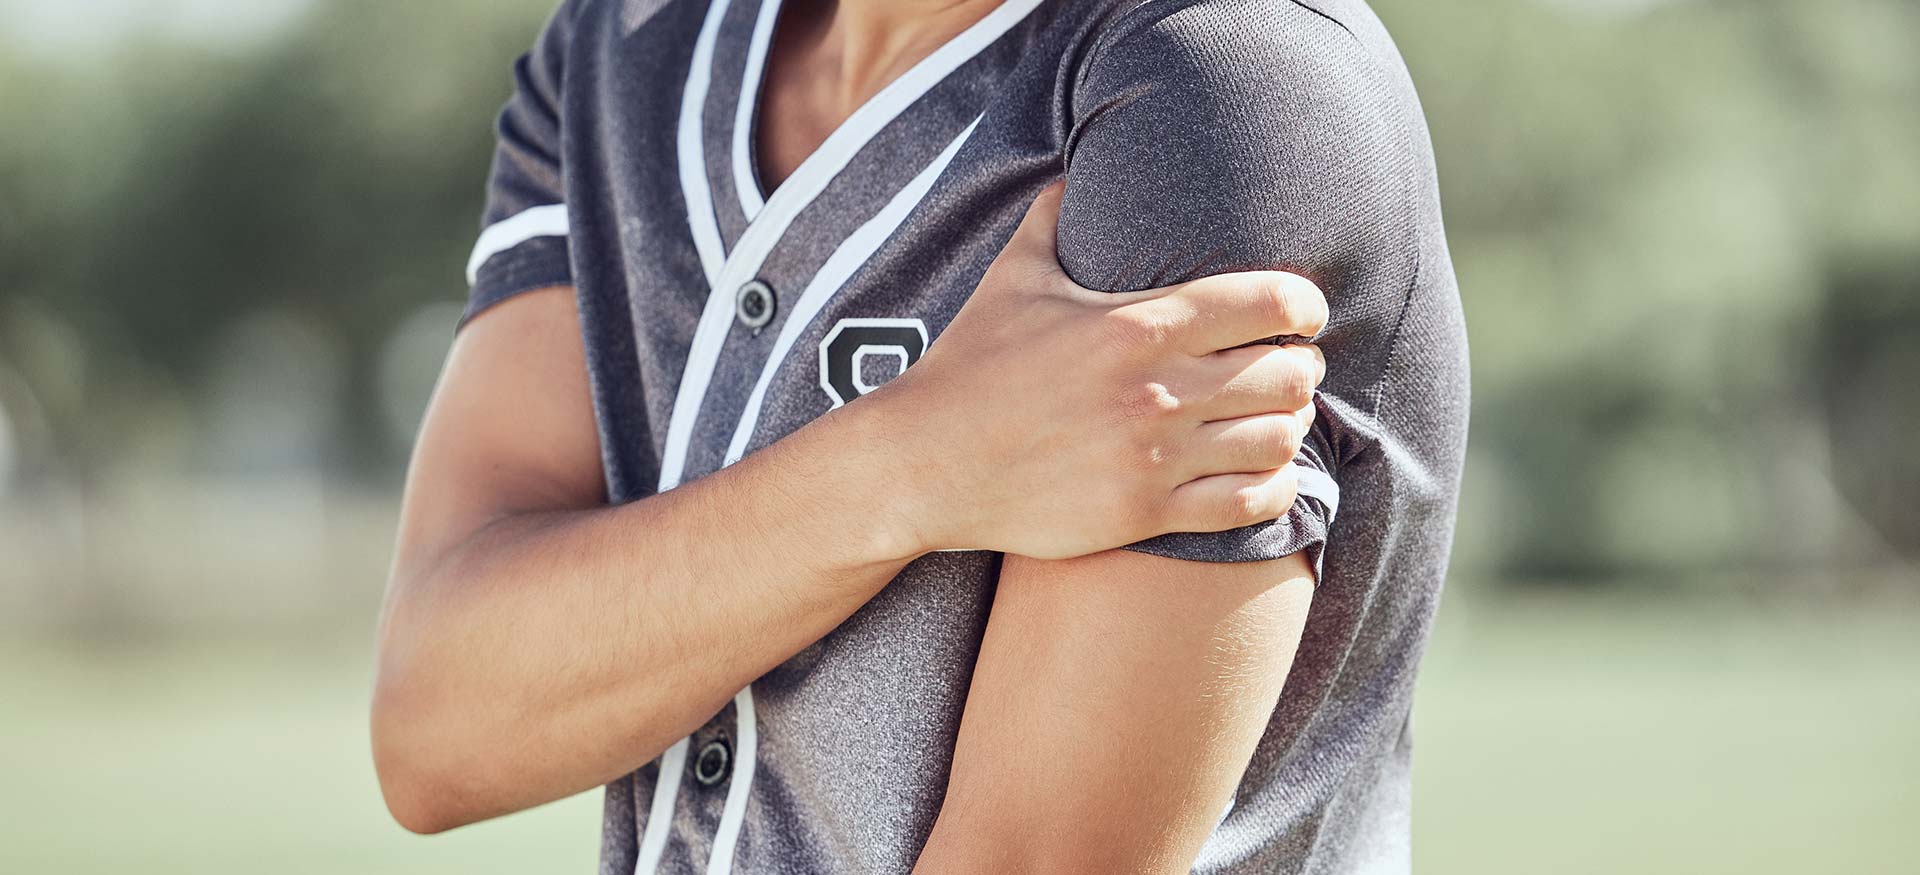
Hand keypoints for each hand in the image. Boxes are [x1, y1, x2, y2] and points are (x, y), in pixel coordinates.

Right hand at [870, 183, 1327, 559]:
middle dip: (1302, 367)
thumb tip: (1067, 178)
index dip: (1305, 305)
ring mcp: (1154, 456)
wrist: (924, 463)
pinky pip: (1248, 503)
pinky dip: (1274, 487)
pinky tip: (1266, 474)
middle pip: (1288, 373)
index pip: (1268, 303)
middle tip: (1290, 368)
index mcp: (1138, 324)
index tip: (1304, 313)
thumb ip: (1051, 223)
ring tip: (1276, 420)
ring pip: (1278, 438)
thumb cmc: (967, 367)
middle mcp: (1156, 389)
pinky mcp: (1144, 513)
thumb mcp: (1011, 281)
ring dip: (1290, 426)